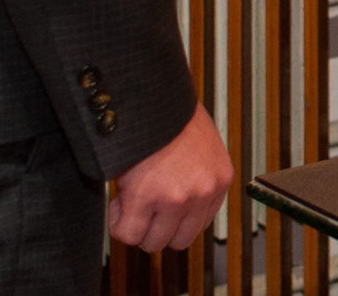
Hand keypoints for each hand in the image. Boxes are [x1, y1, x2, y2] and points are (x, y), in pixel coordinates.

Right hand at [108, 102, 231, 253]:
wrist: (151, 96)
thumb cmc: (170, 116)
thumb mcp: (199, 148)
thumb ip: (195, 178)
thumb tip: (178, 209)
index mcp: (220, 179)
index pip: (199, 225)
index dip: (173, 219)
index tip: (159, 206)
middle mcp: (203, 191)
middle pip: (177, 241)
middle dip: (155, 227)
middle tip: (142, 204)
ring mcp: (177, 197)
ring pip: (151, 242)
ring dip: (136, 226)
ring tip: (130, 198)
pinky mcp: (147, 198)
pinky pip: (127, 233)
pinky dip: (117, 223)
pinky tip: (118, 201)